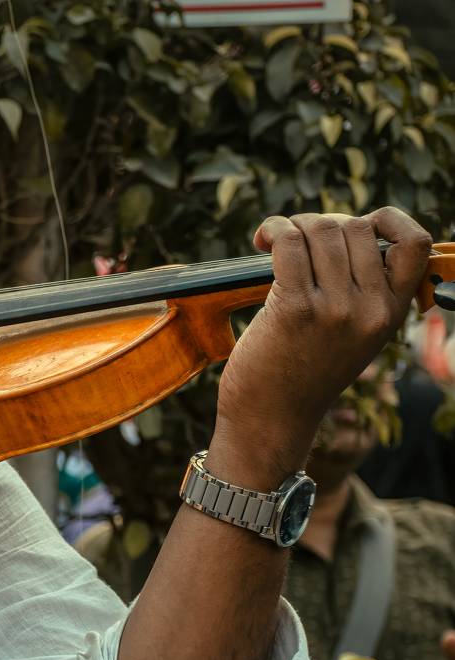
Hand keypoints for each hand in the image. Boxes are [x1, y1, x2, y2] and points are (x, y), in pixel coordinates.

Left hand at [214, 207, 430, 484]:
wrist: (272, 418)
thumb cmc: (304, 372)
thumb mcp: (354, 336)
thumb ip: (363, 292)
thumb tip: (343, 231)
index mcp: (391, 312)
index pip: (416, 243)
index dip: (386, 220)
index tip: (356, 227)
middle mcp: (369, 309)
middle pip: (357, 228)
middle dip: (324, 222)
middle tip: (298, 239)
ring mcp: (334, 309)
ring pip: (322, 230)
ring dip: (293, 225)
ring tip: (276, 240)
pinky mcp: (295, 309)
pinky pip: (289, 244)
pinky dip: (274, 230)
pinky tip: (263, 239)